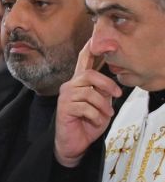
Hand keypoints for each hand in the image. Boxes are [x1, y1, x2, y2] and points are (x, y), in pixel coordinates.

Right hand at [56, 44, 120, 167]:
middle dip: (107, 85)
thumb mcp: (101, 105)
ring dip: (103, 107)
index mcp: (80, 83)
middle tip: (117, 96)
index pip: (83, 61)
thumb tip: (109, 87)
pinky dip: (96, 117)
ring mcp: (66, 97)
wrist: (74, 143)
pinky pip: (86, 108)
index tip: (94, 37)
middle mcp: (70, 86)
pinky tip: (94, 122)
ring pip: (90, 94)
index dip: (89, 49)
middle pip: (89, 75)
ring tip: (105, 116)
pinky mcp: (64, 108)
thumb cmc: (87, 123)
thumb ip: (103, 93)